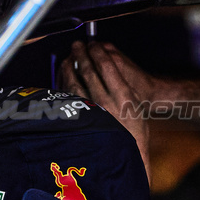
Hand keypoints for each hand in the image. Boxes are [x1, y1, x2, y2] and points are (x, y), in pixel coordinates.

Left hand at [59, 41, 159, 179]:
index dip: (97, 52)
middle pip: (88, 71)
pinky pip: (68, 97)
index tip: (93, 45)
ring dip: (69, 67)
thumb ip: (122, 85)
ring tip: (67, 58)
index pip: (107, 66)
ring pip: (75, 83)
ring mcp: (90, 112)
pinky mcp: (79, 121)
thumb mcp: (137, 105)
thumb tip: (106, 66)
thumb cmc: (133, 130)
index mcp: (123, 96)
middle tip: (76, 45)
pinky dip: (64, 84)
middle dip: (81, 55)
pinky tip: (63, 77)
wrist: (126, 155)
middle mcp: (106, 102)